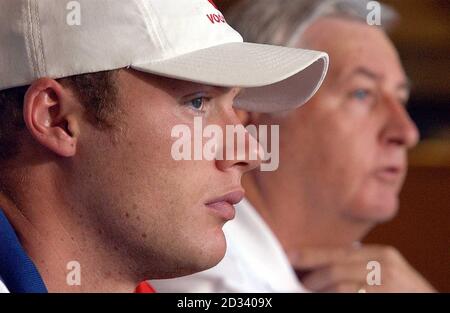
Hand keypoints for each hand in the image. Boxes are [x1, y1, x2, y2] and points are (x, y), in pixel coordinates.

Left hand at [290, 245, 435, 292]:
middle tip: (292, 279)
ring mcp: (385, 285)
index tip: (289, 256)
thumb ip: (359, 265)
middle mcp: (383, 267)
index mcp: (382, 255)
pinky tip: (321, 297)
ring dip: (317, 290)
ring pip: (338, 286)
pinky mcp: (382, 300)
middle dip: (309, 276)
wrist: (432, 306)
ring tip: (303, 291)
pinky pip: (347, 297)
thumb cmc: (404, 292)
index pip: (337, 252)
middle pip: (334, 267)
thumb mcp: (386, 272)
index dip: (310, 255)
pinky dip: (330, 297)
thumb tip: (320, 267)